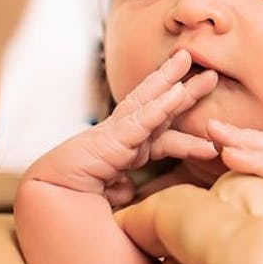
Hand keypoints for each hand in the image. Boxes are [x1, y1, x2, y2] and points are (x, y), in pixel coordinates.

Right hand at [26, 49, 218, 205]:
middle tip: (210, 73)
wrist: (50, 204)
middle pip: (159, 108)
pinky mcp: (110, 140)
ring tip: (188, 59)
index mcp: (128, 151)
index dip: (187, 132)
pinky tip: (177, 92)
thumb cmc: (76, 201)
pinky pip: (140, 121)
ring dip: (170, 81)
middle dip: (184, 90)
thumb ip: (125, 189)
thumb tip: (130, 188)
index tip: (212, 134)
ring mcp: (116, 135)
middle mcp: (123, 138)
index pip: (163, 135)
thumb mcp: (113, 197)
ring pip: (148, 102)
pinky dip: (160, 107)